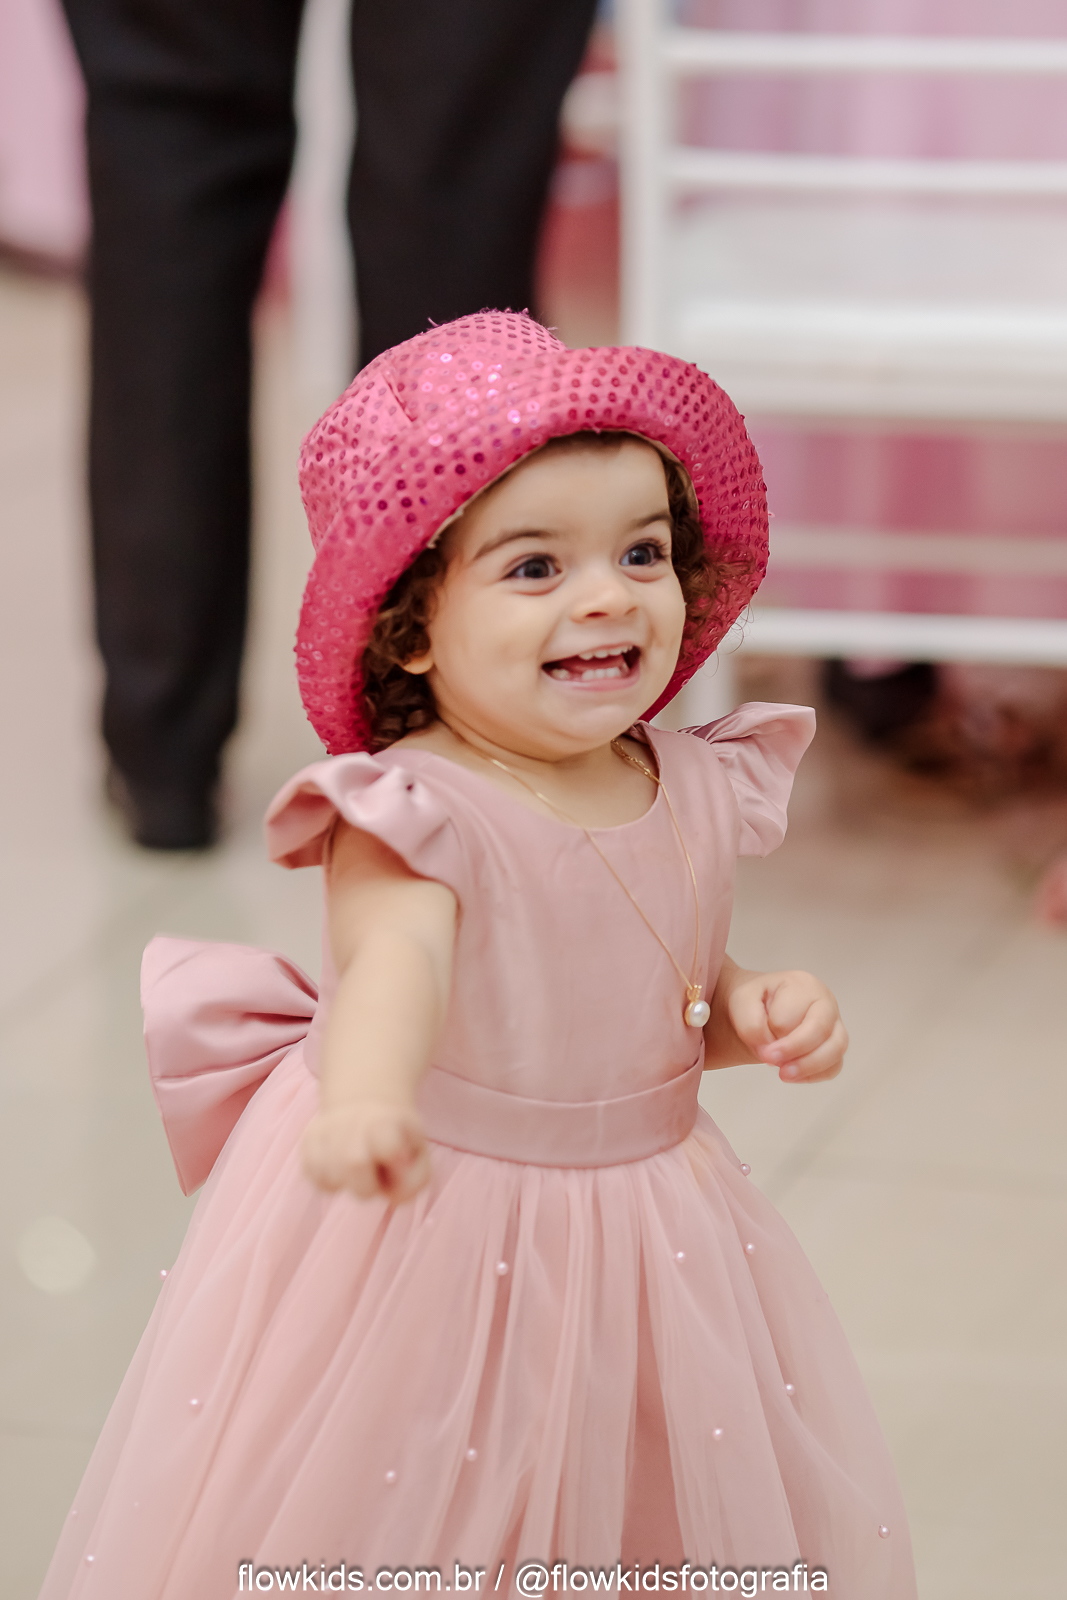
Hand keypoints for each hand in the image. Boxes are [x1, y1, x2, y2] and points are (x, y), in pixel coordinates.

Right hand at [301, 1101, 430, 1201]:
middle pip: (354, 1164)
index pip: (387, 1145)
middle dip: (368, 1185)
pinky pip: (315, 1178)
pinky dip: (330, 1182)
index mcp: (386, 1120)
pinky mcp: (307, 1140)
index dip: (394, 1159)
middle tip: (375, 1175)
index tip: (399, 1158)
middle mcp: (353, 1119)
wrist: (366, 1107)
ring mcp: (326, 1129)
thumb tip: (391, 1196)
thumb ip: (415, 1181)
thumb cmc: (397, 1140)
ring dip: (348, 1184)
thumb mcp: (419, 1156)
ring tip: (359, 1170)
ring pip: (330, 1177)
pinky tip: (341, 1169)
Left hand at [725, 969, 847, 1082]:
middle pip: (820, 1030)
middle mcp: (826, 1003)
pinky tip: (794, 1076)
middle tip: (767, 1061)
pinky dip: (815, 1075)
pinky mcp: (834, 1047)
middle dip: (793, 1050)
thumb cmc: (755, 1001)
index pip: (790, 1015)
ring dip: (807, 1066)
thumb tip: (768, 1049)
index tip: (754, 1037)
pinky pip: (834, 1066)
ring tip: (783, 1075)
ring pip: (835, 1050)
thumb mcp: (742, 1001)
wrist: (760, 1008)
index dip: (770, 1031)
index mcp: (803, 985)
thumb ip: (750, 1023)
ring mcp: (835, 1025)